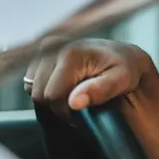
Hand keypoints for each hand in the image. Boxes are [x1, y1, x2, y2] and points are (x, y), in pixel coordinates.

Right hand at [24, 38, 155, 118]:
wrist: (124, 54)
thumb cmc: (125, 68)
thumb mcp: (122, 81)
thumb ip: (99, 91)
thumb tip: (74, 102)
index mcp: (70, 54)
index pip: (52, 96)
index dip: (66, 110)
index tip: (84, 111)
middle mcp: (53, 47)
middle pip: (39, 94)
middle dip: (59, 105)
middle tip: (81, 104)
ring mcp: (45, 48)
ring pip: (33, 88)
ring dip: (52, 97)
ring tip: (76, 93)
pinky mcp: (41, 52)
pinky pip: (32, 81)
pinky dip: (47, 88)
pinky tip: (67, 85)